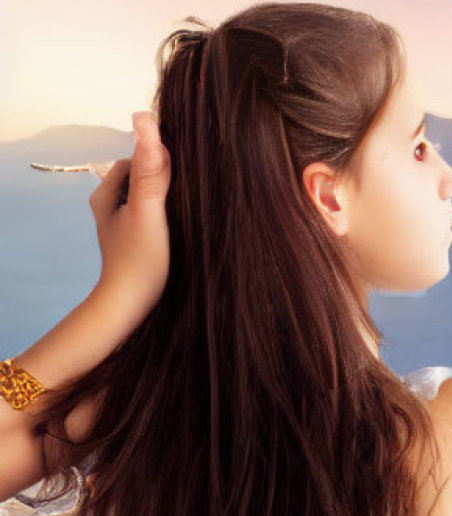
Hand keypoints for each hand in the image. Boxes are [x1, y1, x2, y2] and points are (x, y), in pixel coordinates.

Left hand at [89, 111, 170, 315]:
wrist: (131, 307)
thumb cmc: (139, 261)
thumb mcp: (149, 211)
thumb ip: (150, 170)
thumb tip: (145, 120)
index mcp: (106, 194)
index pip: (135, 159)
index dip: (159, 160)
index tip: (185, 170)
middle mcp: (110, 206)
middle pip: (142, 178)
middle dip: (164, 179)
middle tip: (192, 190)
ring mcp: (122, 226)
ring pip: (148, 199)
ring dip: (168, 200)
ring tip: (190, 209)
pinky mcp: (135, 242)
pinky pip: (152, 217)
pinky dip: (167, 217)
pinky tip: (183, 227)